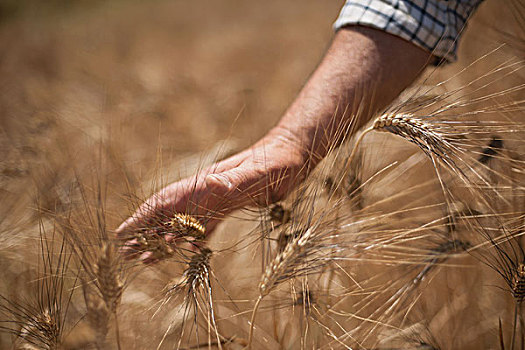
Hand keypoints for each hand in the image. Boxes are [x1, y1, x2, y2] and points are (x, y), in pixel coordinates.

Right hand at [116, 128, 310, 262]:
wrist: (291, 156)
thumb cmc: (274, 163)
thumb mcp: (255, 172)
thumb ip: (234, 179)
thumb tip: (210, 183)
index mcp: (203, 185)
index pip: (164, 202)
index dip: (141, 218)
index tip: (121, 234)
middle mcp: (204, 193)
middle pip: (167, 215)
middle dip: (145, 234)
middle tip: (124, 255)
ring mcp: (214, 201)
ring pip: (182, 224)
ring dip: (163, 241)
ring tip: (144, 259)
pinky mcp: (228, 208)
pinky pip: (203, 228)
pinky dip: (190, 242)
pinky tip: (184, 252)